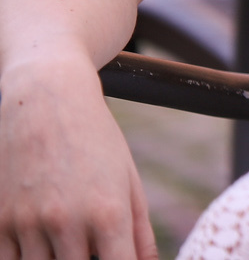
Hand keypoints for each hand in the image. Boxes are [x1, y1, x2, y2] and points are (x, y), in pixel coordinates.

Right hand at [0, 56, 156, 259]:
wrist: (45, 99)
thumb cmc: (96, 137)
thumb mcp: (128, 178)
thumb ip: (139, 227)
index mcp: (108, 213)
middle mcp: (67, 223)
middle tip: (91, 250)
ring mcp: (29, 224)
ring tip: (68, 243)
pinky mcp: (0, 221)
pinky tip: (41, 247)